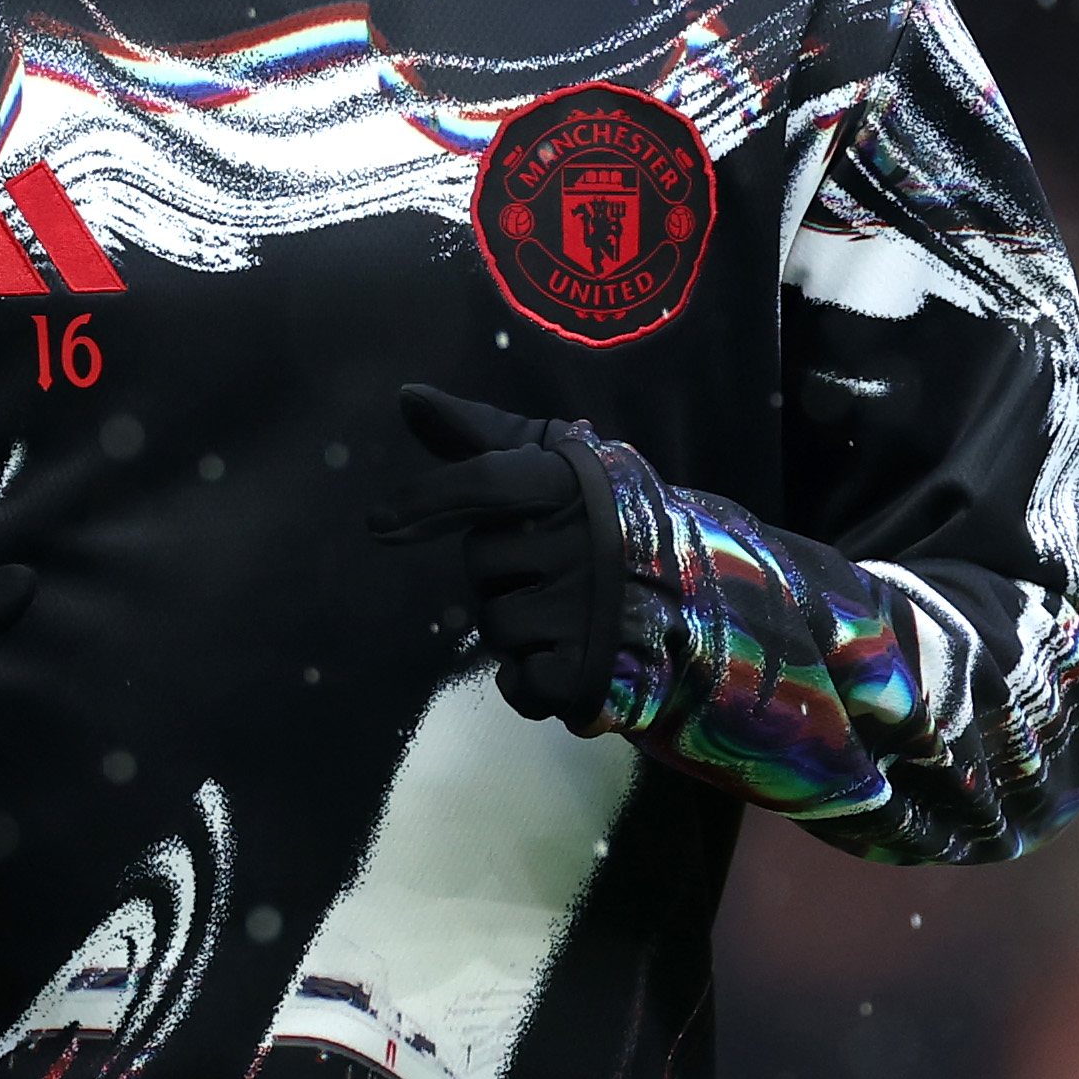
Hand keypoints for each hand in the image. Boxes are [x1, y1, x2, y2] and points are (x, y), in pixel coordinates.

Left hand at [367, 384, 623, 728]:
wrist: (700, 595)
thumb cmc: (602, 516)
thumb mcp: (552, 461)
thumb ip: (478, 434)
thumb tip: (406, 396)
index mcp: (573, 482)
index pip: (488, 483)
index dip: (429, 499)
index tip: (377, 525)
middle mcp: (585, 541)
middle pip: (482, 562)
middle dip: (503, 568)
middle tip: (556, 563)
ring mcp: (591, 610)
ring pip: (497, 623)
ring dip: (518, 625)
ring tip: (570, 610)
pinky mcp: (593, 671)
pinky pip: (520, 682)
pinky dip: (529, 680)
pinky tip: (564, 656)